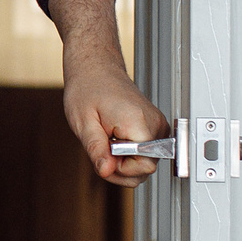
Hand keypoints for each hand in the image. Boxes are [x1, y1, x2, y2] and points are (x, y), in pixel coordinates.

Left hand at [65, 69, 165, 184]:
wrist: (96, 70)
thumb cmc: (88, 89)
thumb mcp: (83, 123)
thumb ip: (97, 150)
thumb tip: (106, 171)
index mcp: (139, 123)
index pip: (144, 167)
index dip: (120, 168)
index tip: (103, 154)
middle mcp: (155, 124)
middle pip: (146, 168)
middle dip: (120, 167)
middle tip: (101, 147)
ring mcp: (158, 125)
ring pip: (146, 163)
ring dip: (124, 161)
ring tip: (108, 141)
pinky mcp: (156, 127)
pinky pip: (146, 154)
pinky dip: (129, 154)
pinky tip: (116, 139)